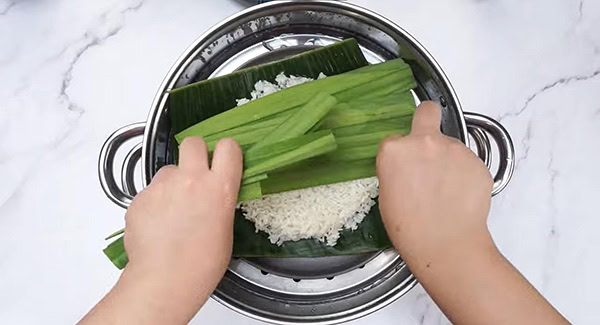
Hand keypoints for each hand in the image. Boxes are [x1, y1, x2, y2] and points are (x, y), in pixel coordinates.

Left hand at [80, 137, 241, 324]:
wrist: (165, 280)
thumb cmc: (201, 264)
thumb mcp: (225, 228)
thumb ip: (219, 201)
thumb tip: (213, 194)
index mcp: (219, 188)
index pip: (228, 147)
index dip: (225, 151)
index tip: (223, 159)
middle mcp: (191, 180)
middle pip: (193, 142)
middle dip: (195, 153)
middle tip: (195, 173)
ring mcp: (162, 186)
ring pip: (168, 169)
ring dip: (171, 182)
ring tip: (173, 211)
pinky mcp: (140, 197)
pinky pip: (149, 191)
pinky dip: (153, 203)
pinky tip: (157, 224)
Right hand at [377, 101, 493, 266]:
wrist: (445, 244)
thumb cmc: (410, 228)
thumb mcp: (387, 195)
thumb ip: (397, 168)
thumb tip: (408, 166)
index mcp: (395, 150)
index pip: (395, 138)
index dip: (400, 153)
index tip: (404, 166)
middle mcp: (425, 141)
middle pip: (427, 112)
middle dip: (427, 119)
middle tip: (429, 145)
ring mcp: (454, 149)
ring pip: (450, 144)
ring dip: (448, 159)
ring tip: (446, 191)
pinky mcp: (477, 161)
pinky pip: (468, 162)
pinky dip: (465, 174)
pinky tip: (460, 196)